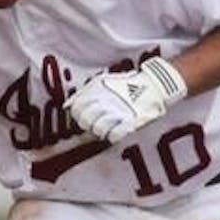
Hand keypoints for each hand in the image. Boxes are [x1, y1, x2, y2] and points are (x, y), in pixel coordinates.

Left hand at [68, 57, 186, 142]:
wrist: (153, 85)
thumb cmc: (125, 85)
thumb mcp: (101, 82)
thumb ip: (82, 94)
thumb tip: (67, 106)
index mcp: (95, 93)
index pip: (76, 110)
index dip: (78, 115)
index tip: (85, 116)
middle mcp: (104, 103)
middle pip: (85, 122)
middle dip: (88, 125)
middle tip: (97, 122)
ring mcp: (117, 113)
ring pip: (98, 131)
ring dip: (102, 131)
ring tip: (109, 126)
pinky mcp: (131, 123)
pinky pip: (114, 137)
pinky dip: (114, 136)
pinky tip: (118, 131)